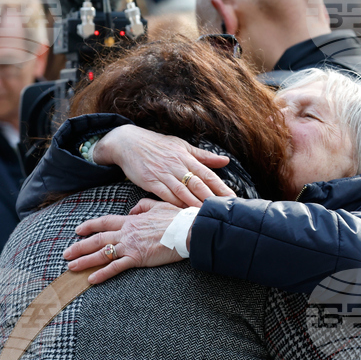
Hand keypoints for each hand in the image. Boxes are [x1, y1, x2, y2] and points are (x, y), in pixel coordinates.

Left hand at [63, 200, 190, 283]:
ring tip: (71, 267)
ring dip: (85, 261)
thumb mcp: (158, 206)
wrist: (187, 230)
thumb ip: (143, 207)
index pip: (105, 222)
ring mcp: (130, 245)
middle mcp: (126, 232)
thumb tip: (133, 210)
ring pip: (102, 253)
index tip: (78, 230)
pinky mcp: (137, 258)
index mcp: (131, 220)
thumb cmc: (176, 219)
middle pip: (97, 239)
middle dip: (79, 246)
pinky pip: (115, 267)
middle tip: (66, 254)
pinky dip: (102, 274)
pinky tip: (91, 280)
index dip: (89, 226)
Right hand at [93, 126, 236, 206]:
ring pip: (183, 192)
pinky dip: (176, 205)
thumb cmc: (157, 145)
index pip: (208, 174)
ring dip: (196, 205)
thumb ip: (203, 156)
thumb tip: (226, 160)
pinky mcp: (150, 181)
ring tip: (208, 216)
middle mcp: (177, 165)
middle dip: (212, 199)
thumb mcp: (181, 146)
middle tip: (224, 211)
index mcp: (186, 157)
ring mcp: (163, 174)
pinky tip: (184, 213)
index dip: (221, 187)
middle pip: (198, 184)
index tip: (233, 199)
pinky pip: (165, 195)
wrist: (127, 142)